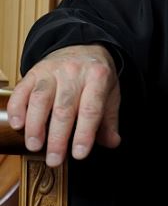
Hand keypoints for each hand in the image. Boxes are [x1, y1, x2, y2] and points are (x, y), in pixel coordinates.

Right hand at [7, 44, 120, 166]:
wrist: (83, 46)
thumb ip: (110, 120)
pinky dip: (18, 108)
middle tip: (54, 159)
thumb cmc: (96, 76)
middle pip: (65, 108)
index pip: (91, 109)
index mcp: (98, 77)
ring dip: (36, 125)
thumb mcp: (110, 93)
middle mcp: (75, 72)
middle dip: (58, 137)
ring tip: (34, 146)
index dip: (85, 133)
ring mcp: (53, 70)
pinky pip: (23, 89)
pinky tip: (18, 125)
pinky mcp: (35, 71)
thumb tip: (112, 142)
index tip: (79, 154)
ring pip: (41, 98)